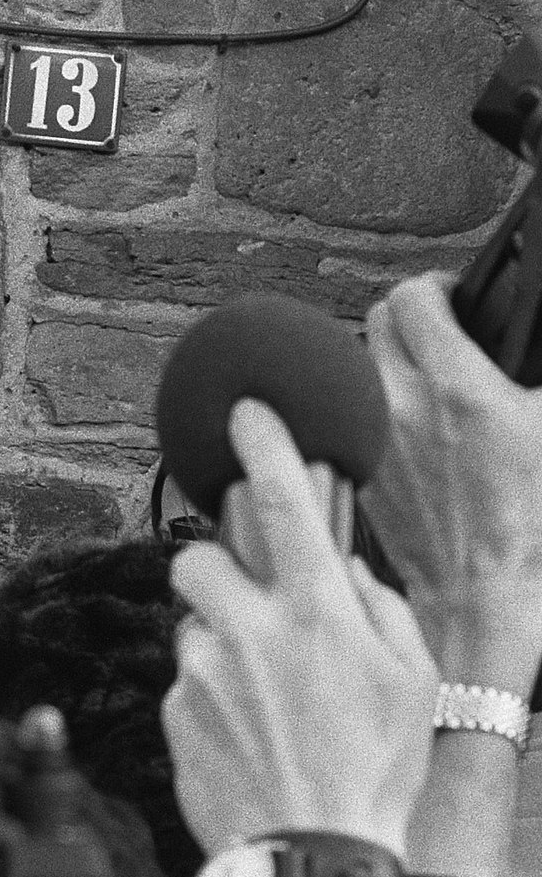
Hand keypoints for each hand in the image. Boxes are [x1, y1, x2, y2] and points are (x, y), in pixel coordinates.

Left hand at [166, 399, 437, 858]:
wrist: (314, 853)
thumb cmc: (375, 773)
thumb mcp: (411, 682)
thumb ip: (380, 613)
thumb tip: (348, 574)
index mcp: (317, 612)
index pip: (281, 501)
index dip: (262, 444)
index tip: (245, 410)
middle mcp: (250, 630)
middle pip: (198, 558)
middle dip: (216, 569)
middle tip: (248, 602)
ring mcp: (204, 672)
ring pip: (191, 626)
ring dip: (219, 643)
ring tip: (262, 695)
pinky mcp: (174, 712)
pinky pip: (185, 683)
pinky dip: (210, 696)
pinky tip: (246, 734)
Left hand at [361, 272, 541, 691]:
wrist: (490, 588)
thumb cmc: (533, 517)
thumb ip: (541, 372)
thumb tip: (537, 339)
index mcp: (456, 386)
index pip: (415, 297)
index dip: (438, 287)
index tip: (454, 297)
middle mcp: (401, 407)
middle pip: (377, 323)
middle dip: (410, 317)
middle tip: (441, 330)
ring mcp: (373, 440)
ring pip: (360, 368)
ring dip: (389, 360)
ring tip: (425, 376)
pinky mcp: (360, 472)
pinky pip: (353, 417)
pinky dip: (374, 406)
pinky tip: (407, 423)